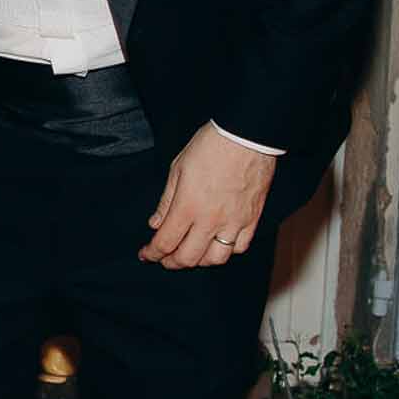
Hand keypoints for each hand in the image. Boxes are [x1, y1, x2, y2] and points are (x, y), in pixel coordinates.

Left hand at [140, 123, 275, 269]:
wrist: (246, 135)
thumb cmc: (211, 146)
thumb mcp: (178, 168)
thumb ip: (166, 201)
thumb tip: (155, 223)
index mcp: (188, 206)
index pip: (165, 242)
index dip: (152, 253)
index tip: (146, 254)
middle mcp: (210, 220)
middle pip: (188, 258)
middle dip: (172, 262)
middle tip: (165, 258)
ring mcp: (234, 222)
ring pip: (216, 259)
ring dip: (199, 261)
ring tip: (191, 253)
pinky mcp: (252, 218)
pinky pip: (240, 247)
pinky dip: (227, 251)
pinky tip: (218, 244)